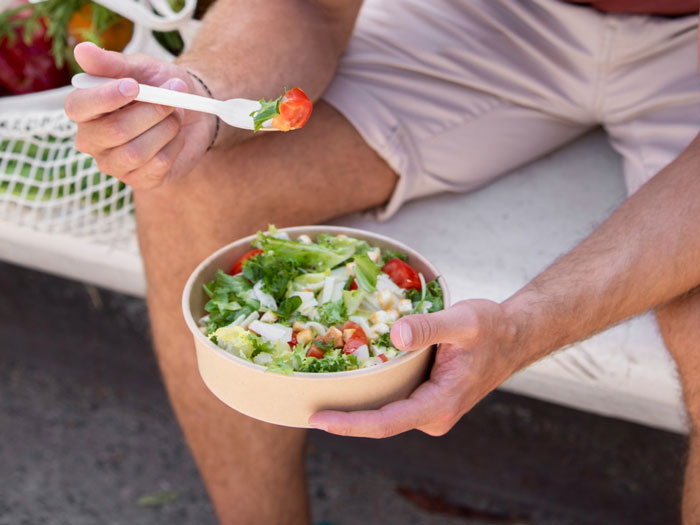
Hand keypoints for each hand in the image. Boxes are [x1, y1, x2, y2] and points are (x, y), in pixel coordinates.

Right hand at [64, 42, 215, 188]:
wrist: (194, 112)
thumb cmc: (160, 87)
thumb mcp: (140, 68)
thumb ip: (112, 63)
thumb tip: (81, 50)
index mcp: (84, 110)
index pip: (78, 107)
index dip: (106, 97)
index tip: (134, 85)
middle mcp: (92, 140)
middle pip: (114, 131)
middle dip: (151, 112)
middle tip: (172, 97)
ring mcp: (114, 164)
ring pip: (136, 151)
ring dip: (165, 129)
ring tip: (175, 115)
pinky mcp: (140, 181)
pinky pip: (158, 165)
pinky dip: (175, 145)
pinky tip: (176, 137)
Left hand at [308, 300, 521, 436]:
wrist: (514, 336)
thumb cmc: (492, 329)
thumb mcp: (463, 321)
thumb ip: (428, 328)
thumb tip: (394, 334)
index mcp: (441, 403)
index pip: (386, 423)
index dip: (350, 424)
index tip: (317, 419)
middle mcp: (433, 414)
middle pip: (379, 422)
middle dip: (344, 416)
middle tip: (304, 400)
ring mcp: (430, 409)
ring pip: (385, 412)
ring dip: (355, 404)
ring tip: (318, 389)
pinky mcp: (427, 399)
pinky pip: (393, 401)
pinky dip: (371, 392)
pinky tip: (350, 378)